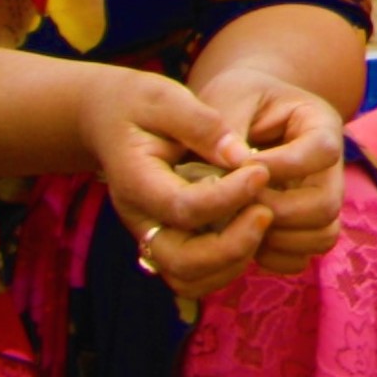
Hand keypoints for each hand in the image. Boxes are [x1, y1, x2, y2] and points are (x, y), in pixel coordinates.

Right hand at [78, 67, 273, 299]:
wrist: (108, 121)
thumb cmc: (139, 104)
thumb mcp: (165, 97)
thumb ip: (200, 124)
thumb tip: (240, 155)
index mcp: (136, 182)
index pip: (183, 207)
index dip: (228, 196)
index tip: (261, 172)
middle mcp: (140, 220)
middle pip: (182, 261)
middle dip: (232, 245)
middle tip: (267, 211)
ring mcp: (152, 237)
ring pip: (189, 279)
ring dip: (232, 261)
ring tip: (262, 220)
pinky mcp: (167, 243)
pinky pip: (195, 277)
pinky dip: (227, 266)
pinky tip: (251, 231)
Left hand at [195, 66, 345, 273]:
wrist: (241, 112)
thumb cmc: (235, 98)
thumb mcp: (228, 96)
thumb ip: (227, 127)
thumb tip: (233, 164)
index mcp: (320, 124)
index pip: (322, 151)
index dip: (282, 166)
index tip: (238, 169)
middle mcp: (330, 167)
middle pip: (328, 204)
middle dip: (278, 210)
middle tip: (236, 204)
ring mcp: (322, 198)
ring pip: (323, 235)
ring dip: (278, 238)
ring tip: (238, 222)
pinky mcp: (305, 225)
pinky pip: (304, 255)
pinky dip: (274, 256)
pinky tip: (243, 237)